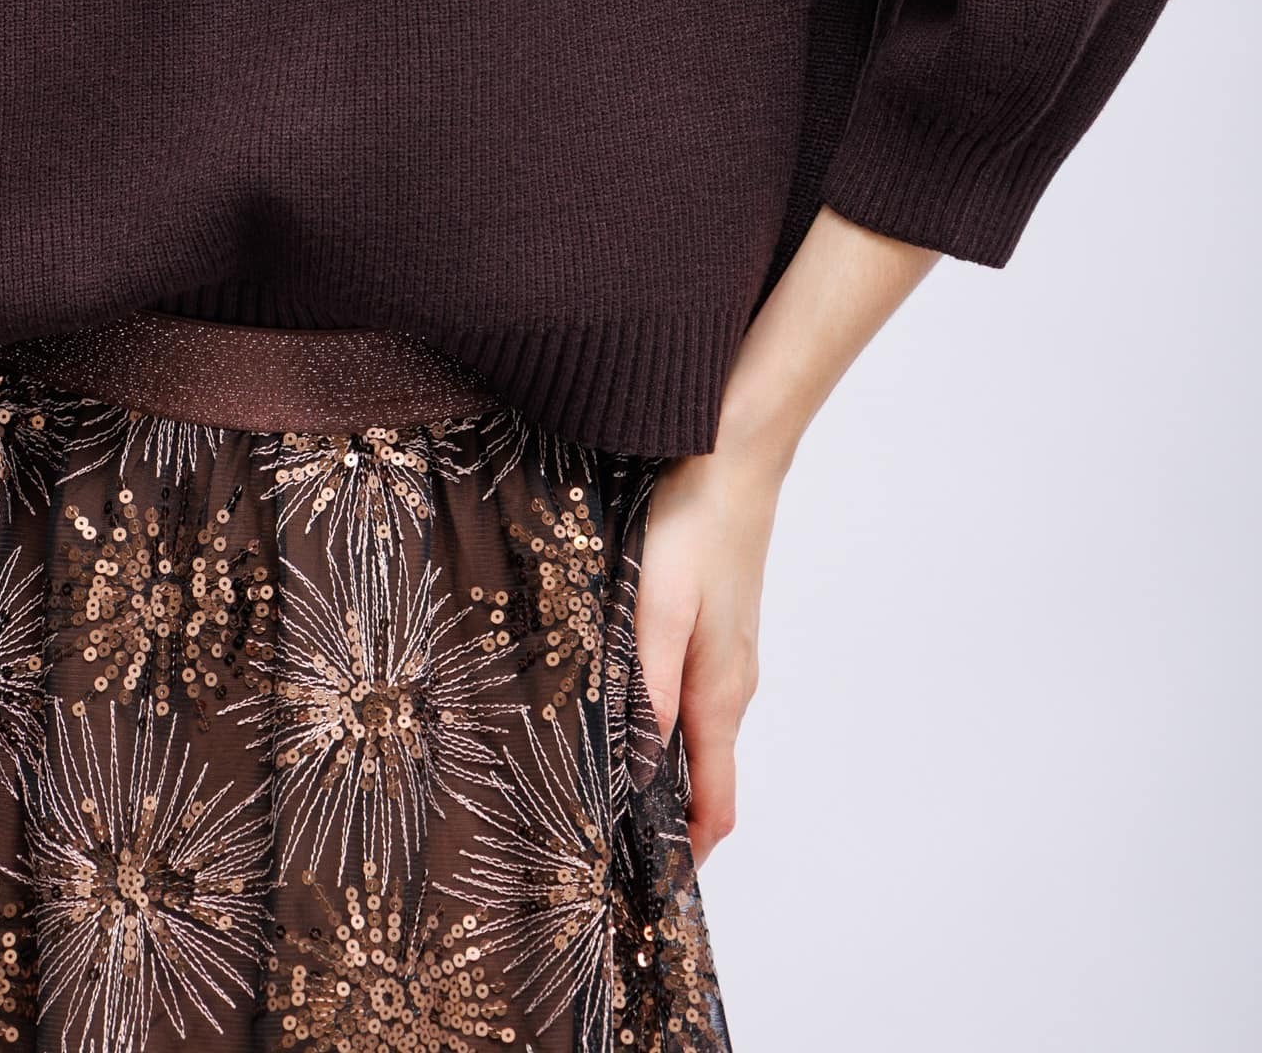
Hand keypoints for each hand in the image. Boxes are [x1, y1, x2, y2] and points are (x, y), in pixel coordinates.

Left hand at [630, 439, 780, 864]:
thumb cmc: (694, 527)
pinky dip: (668, 722)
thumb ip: (649, 691)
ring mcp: (729, 655)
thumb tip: (639, 772)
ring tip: (607, 782)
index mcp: (719, 695)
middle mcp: (732, 685)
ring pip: (700, 735)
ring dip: (665, 768)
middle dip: (668, 817)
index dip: (688, 852)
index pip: (717, 805)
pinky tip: (627, 704)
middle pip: (708, 778)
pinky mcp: (718, 625)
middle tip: (607, 840)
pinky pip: (696, 696)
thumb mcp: (657, 610)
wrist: (734, 454)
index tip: (647, 885)